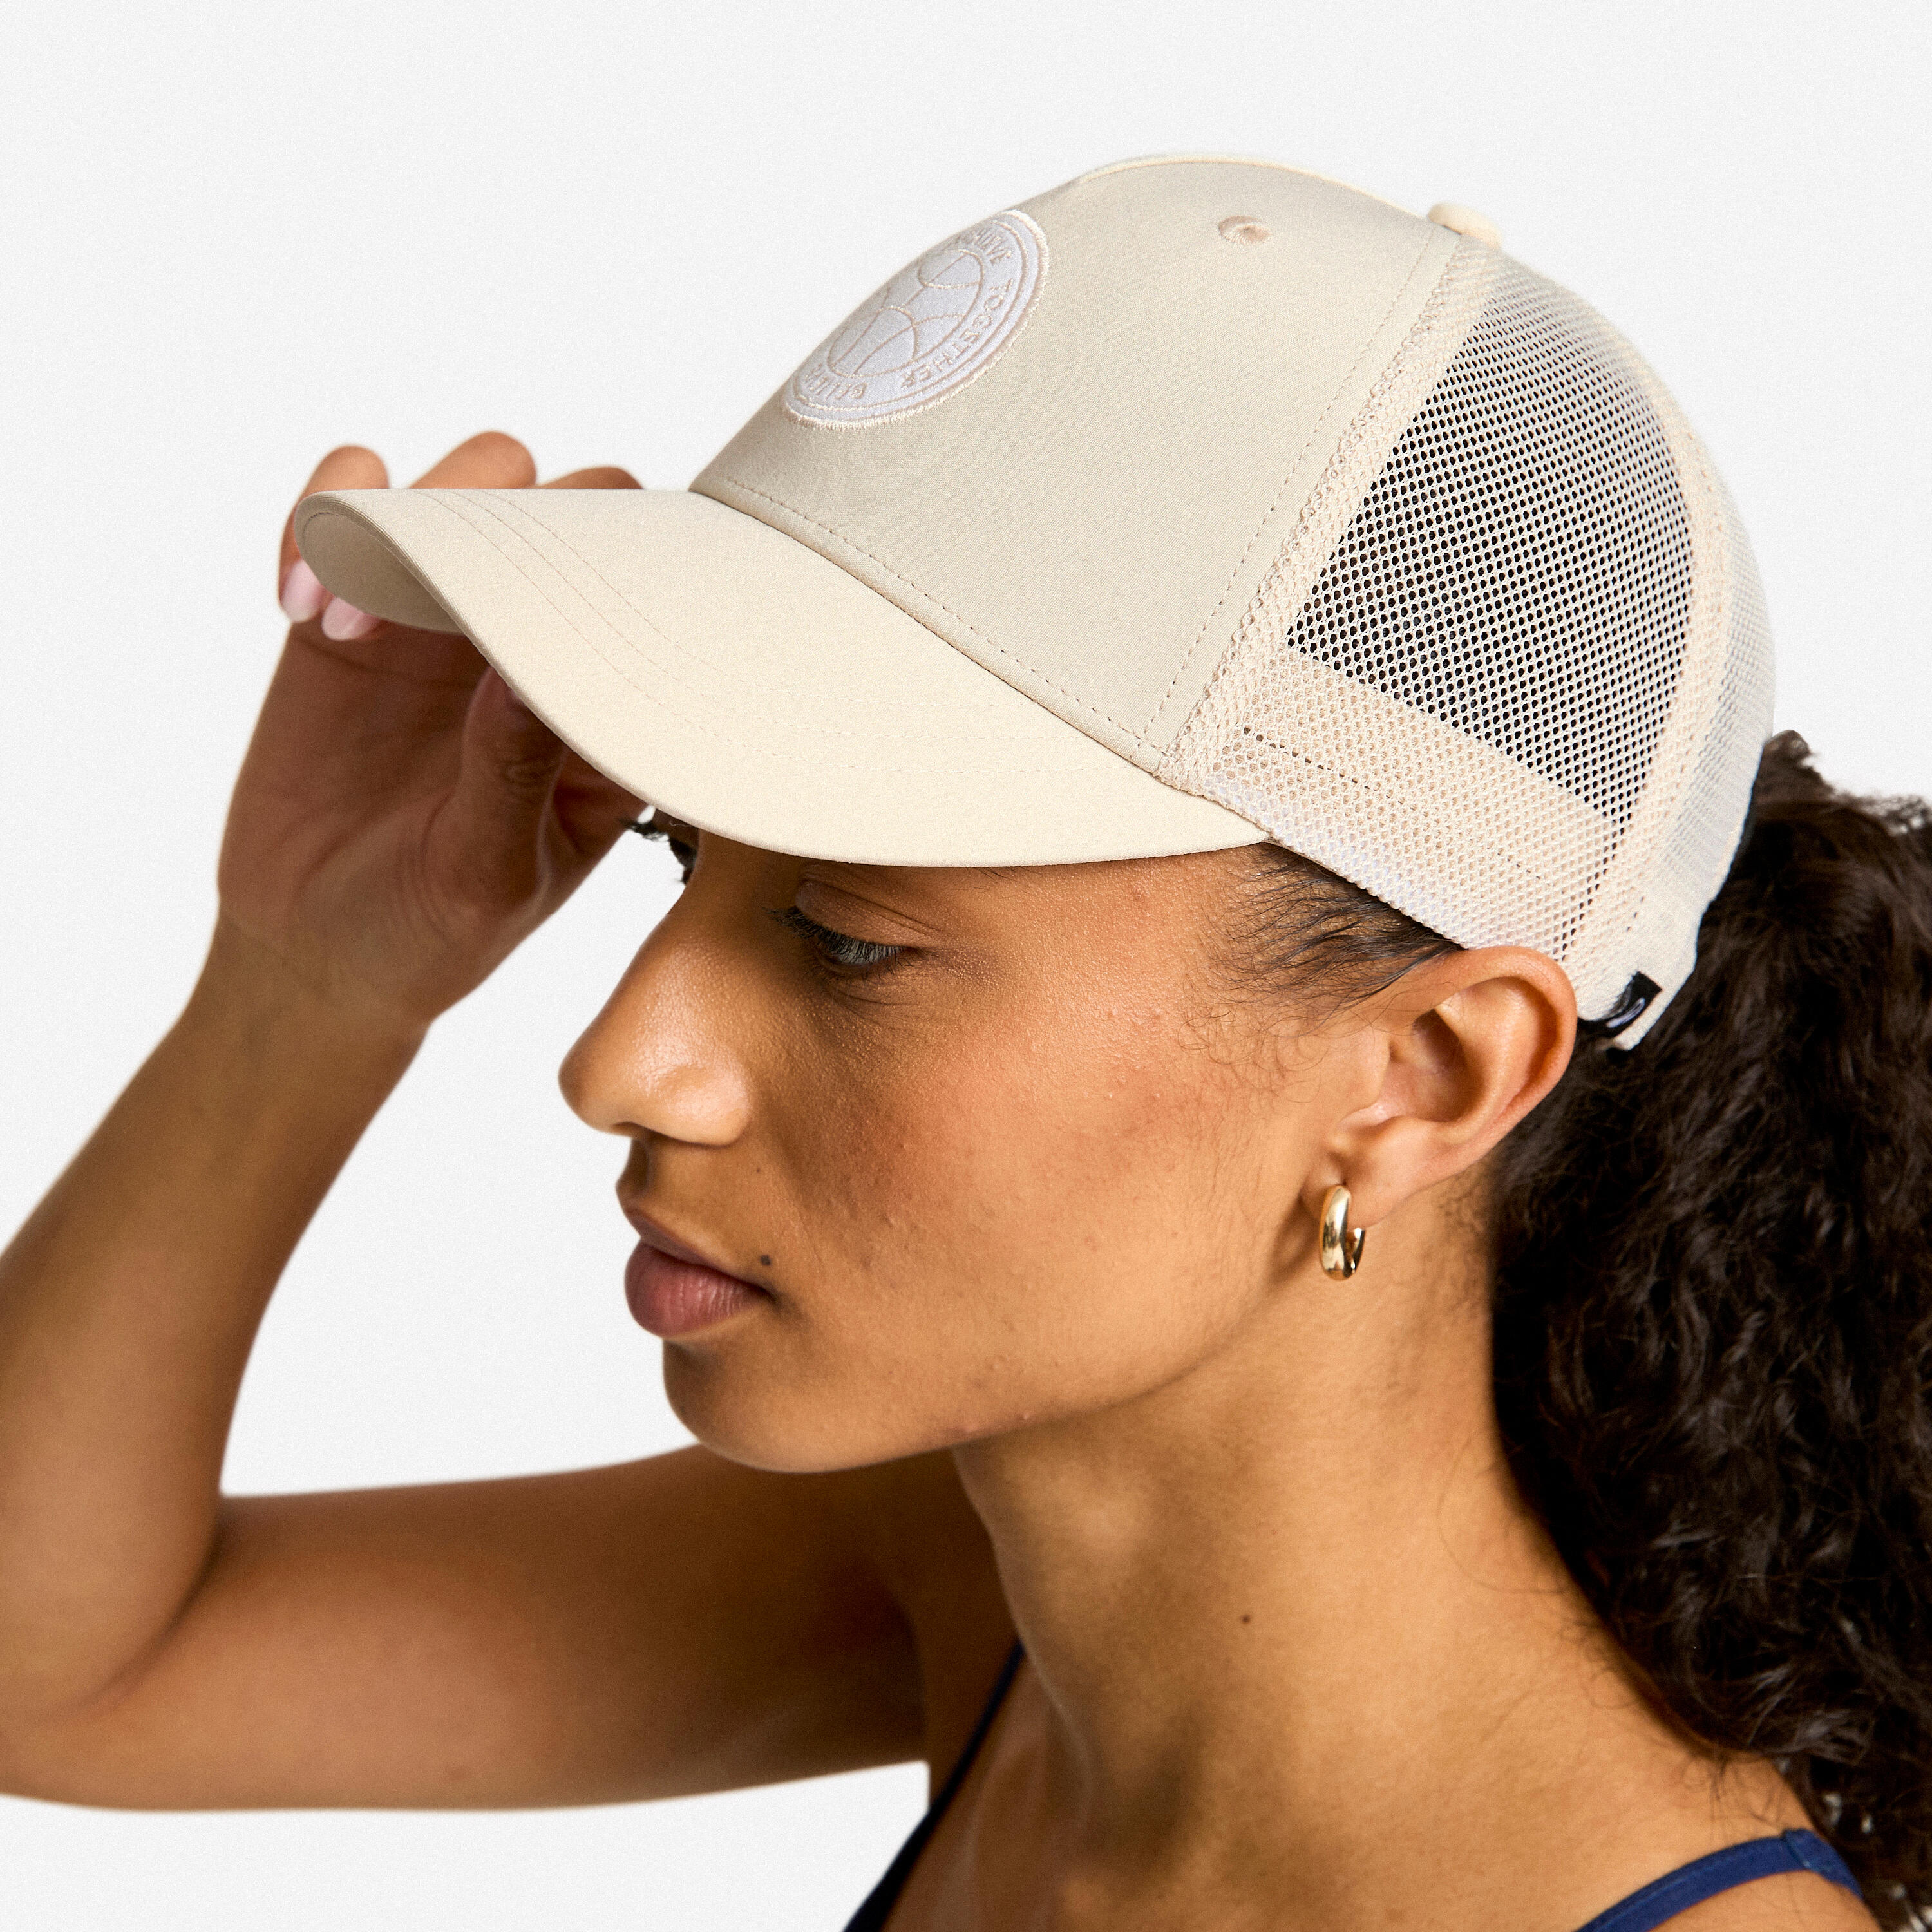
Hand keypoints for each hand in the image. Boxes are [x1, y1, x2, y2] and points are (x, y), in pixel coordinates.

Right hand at [214, 432, 642, 1032]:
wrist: (320, 955)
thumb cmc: (435, 932)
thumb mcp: (487, 875)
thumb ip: (511, 775)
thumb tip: (525, 675)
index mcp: (610, 706)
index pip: (657, 584)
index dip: (637, 555)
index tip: (578, 592)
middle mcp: (546, 640)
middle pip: (573, 500)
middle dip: (525, 515)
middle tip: (451, 592)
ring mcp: (451, 615)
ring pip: (470, 479)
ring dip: (416, 516)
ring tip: (352, 627)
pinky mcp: (352, 611)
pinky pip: (343, 507)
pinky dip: (317, 524)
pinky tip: (303, 614)